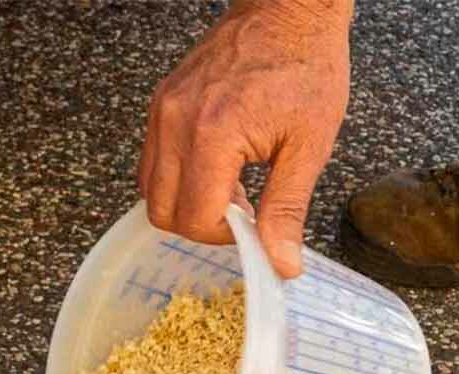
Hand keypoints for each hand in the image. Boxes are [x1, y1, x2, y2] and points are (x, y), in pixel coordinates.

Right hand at [138, 0, 351, 278]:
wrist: (290, 10)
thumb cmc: (305, 67)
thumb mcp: (308, 148)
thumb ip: (287, 211)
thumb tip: (281, 264)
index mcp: (213, 134)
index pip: (194, 218)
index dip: (224, 237)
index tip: (253, 227)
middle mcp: (176, 121)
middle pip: (162, 211)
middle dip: (202, 226)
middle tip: (242, 212)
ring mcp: (164, 109)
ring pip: (151, 189)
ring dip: (188, 204)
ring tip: (232, 189)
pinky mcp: (163, 102)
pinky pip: (154, 161)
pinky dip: (180, 179)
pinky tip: (218, 169)